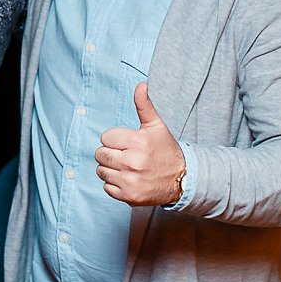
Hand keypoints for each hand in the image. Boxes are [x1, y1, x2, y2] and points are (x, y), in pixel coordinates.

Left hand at [95, 82, 185, 206]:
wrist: (181, 179)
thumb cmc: (165, 149)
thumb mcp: (156, 125)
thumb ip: (144, 105)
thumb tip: (141, 84)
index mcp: (138, 142)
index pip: (105, 137)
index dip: (115, 139)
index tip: (127, 143)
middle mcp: (132, 162)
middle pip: (99, 154)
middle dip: (110, 153)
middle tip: (126, 155)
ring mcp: (130, 181)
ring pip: (101, 171)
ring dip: (110, 169)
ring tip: (127, 167)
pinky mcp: (128, 196)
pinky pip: (106, 188)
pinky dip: (114, 184)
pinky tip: (128, 179)